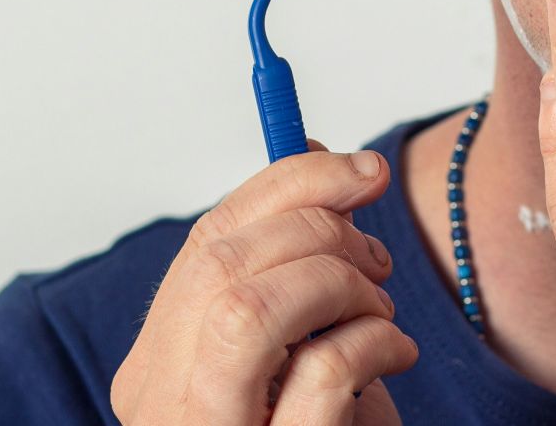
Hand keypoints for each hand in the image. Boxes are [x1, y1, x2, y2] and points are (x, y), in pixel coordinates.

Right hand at [110, 139, 418, 424]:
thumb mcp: (305, 346)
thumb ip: (296, 266)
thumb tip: (318, 154)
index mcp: (159, 368)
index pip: (206, 244)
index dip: (287, 187)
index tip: (362, 168)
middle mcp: (164, 408)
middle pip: (222, 266)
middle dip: (319, 230)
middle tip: (376, 257)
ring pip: (250, 310)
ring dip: (336, 284)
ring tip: (377, 308)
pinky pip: (323, 374)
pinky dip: (375, 343)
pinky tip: (395, 357)